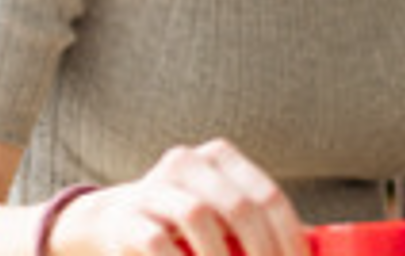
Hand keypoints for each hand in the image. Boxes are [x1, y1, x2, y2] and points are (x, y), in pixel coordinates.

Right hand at [50, 139, 307, 255]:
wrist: (115, 224)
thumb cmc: (187, 230)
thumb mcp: (225, 222)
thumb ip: (261, 233)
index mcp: (221, 158)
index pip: (268, 196)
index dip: (289, 239)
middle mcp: (188, 161)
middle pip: (238, 206)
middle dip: (261, 253)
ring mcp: (154, 185)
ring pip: (197, 216)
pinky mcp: (127, 216)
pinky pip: (157, 242)